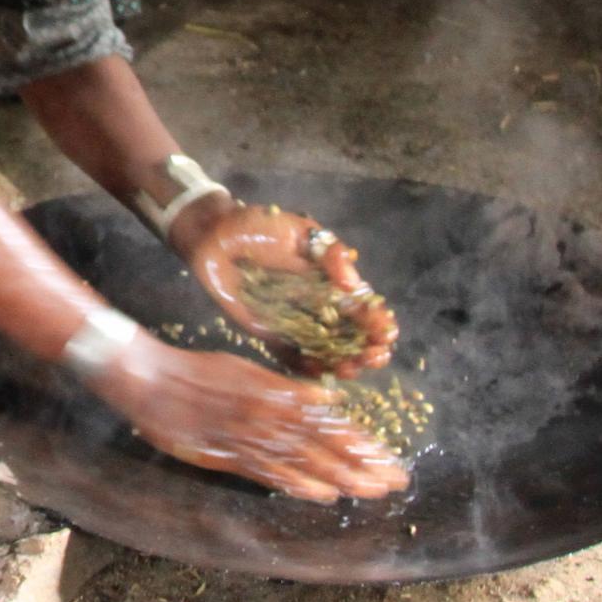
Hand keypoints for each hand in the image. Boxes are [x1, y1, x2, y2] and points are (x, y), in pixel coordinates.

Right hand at [86, 326, 409, 501]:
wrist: (150, 378)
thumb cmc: (196, 371)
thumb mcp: (246, 370)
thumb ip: (285, 389)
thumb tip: (327, 402)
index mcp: (277, 393)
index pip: (331, 423)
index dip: (363, 443)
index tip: (390, 459)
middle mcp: (271, 415)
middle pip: (327, 444)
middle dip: (364, 465)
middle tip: (396, 481)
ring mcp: (250, 436)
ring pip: (306, 460)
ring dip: (342, 477)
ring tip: (372, 491)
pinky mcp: (228, 453)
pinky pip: (270, 471)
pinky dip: (299, 483)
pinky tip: (324, 495)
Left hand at [174, 199, 399, 377]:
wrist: (215, 235)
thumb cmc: (259, 226)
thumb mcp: (300, 230)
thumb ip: (329, 253)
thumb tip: (352, 281)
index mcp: (330, 281)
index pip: (361, 306)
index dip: (376, 321)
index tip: (386, 333)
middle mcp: (316, 305)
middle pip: (350, 334)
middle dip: (367, 348)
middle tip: (375, 356)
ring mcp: (294, 322)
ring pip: (326, 350)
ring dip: (343, 362)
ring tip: (353, 369)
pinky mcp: (269, 333)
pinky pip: (291, 356)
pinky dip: (307, 368)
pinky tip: (322, 375)